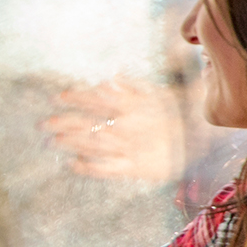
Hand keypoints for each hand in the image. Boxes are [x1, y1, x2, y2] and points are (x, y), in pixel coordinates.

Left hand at [42, 79, 183, 182]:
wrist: (203, 140)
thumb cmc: (179, 114)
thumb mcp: (158, 93)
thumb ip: (132, 86)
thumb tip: (110, 78)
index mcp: (132, 107)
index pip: (97, 100)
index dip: (76, 98)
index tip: (57, 98)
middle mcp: (127, 127)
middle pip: (89, 124)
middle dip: (64, 123)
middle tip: (43, 124)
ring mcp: (130, 148)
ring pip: (93, 145)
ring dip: (70, 143)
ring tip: (51, 142)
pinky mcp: (135, 168)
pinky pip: (107, 169)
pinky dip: (88, 167)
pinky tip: (72, 165)